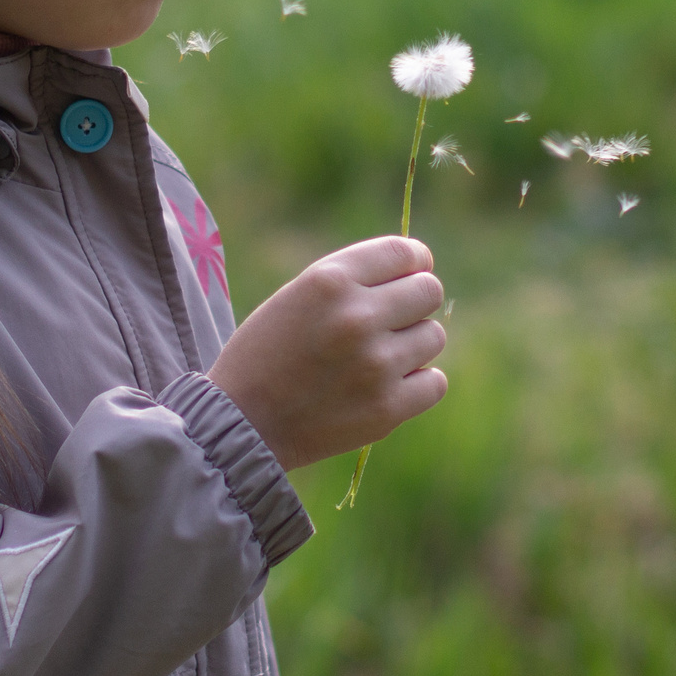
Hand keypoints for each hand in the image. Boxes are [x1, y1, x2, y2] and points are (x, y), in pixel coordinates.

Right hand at [207, 236, 447, 471]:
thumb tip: (419, 270)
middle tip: (390, 321)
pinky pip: (435, 382)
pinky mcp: (386, 409)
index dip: (415, 262)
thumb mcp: (298, 294)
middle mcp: (357, 317)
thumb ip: (354, 278)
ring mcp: (375, 365)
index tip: (410, 275)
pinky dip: (417, 383)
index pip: (405, 252)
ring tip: (377, 357)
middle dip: (414, 303)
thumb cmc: (268, 352)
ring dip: (413, 345)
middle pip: (429, 292)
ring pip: (433, 337)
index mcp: (330, 281)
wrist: (241, 422)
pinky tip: (386, 385)